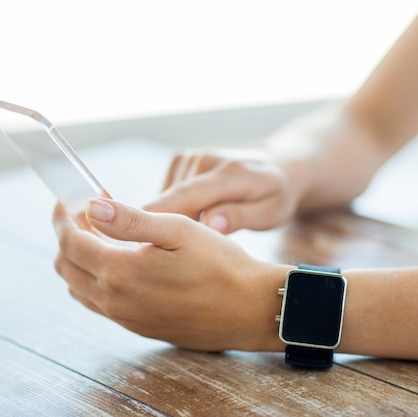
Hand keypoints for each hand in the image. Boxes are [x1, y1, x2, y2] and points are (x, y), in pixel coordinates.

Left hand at [53, 198, 288, 351]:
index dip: (63, 217)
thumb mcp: (178, 230)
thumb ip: (130, 220)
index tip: (68, 199)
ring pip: (79, 287)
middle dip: (68, 235)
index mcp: (120, 273)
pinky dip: (94, 279)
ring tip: (101, 235)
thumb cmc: (220, 265)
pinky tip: (119, 263)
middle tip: (85, 214)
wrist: (249, 310)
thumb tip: (92, 208)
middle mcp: (115, 301)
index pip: (70, 242)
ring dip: (79, 258)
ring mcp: (126, 318)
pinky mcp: (139, 327)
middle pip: (67, 266)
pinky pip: (99, 304)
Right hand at [144, 149, 299, 233]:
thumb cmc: (276, 197)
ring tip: (194, 238)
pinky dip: (173, 210)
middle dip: (167, 229)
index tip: (139, 238)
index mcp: (232, 173)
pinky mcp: (181, 159)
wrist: (278, 166)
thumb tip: (210, 225)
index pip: (187, 195)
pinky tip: (194, 219)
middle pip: (171, 201)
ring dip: (172, 222)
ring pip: (165, 199)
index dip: (160, 216)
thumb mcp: (270, 213)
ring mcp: (191, 156)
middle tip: (173, 258)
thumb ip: (239, 217)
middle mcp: (206, 159)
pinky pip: (166, 193)